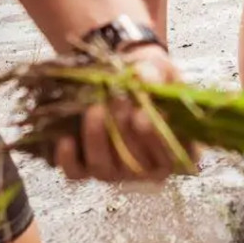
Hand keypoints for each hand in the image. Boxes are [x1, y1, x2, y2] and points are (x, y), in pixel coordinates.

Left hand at [51, 48, 199, 182]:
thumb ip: (155, 73)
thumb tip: (141, 78)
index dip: (159, 142)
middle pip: (136, 166)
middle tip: (118, 101)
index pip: (174, 159)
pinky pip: (77, 174)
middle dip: (124, 132)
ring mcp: (117, 171)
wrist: (123, 76)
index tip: (144, 116)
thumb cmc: (149, 77)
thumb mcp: (158, 68)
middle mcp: (148, 169)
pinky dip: (69, 160)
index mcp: (176, 148)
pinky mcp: (89, 169)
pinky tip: (66, 140)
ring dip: (98, 141)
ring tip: (95, 110)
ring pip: (105, 170)